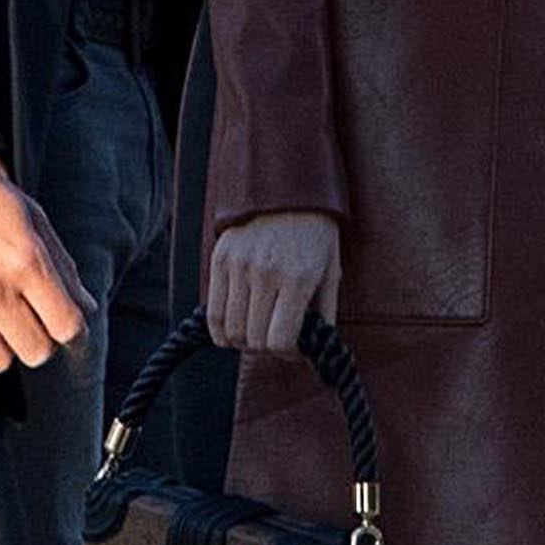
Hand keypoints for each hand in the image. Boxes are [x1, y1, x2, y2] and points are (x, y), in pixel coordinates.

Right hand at [0, 152, 89, 373]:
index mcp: (25, 261)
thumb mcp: (29, 214)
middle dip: (39, 340)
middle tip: (29, 320)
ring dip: (3, 345)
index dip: (71, 330)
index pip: (66, 326)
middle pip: (35, 352)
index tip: (64, 324)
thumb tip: (85, 305)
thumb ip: (60, 263)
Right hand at [208, 210, 342, 353]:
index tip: (294, 348)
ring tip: (257, 330)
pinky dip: (221, 330)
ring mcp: (239, 266)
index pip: (279, 340)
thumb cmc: (316, 236)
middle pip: (254, 339)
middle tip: (276, 339)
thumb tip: (316, 352)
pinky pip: (212, 312)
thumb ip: (325, 315)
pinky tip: (233, 331)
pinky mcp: (220, 260)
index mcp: (298, 279)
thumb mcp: (331, 272)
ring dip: (244, 340)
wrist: (287, 191)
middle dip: (267, 347)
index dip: (287, 353)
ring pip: (231, 330)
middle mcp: (266, 273)